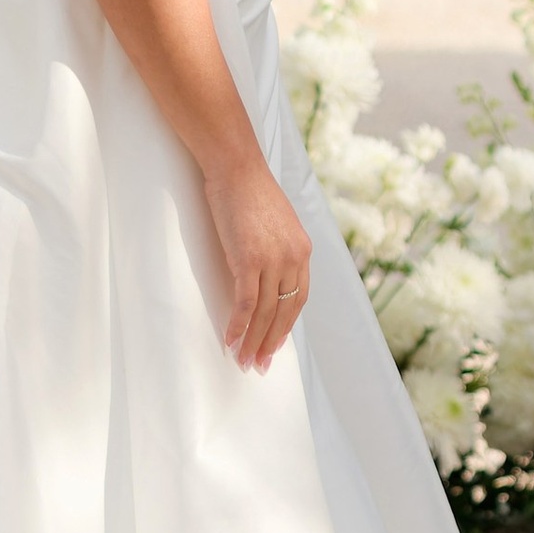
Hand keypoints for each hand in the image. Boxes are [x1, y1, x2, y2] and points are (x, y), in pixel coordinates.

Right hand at [205, 152, 313, 366]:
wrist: (236, 167)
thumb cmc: (249, 192)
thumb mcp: (274, 223)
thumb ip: (276, 249)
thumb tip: (265, 273)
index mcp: (302, 250)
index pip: (299, 298)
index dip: (286, 325)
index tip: (275, 345)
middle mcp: (294, 258)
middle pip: (285, 311)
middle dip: (271, 342)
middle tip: (259, 365)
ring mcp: (273, 259)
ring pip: (265, 312)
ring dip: (253, 340)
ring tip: (243, 361)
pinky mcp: (249, 259)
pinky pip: (245, 302)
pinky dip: (238, 325)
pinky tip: (230, 340)